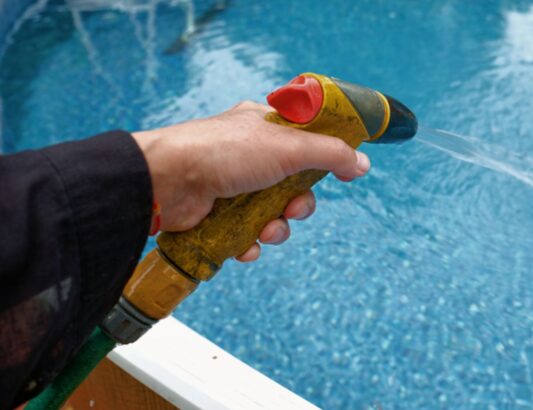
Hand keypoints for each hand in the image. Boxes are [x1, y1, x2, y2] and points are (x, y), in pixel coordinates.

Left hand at [132, 101, 369, 261]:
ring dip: (277, 229)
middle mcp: (250, 153)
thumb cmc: (224, 152)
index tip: (344, 174)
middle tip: (292, 210)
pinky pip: (247, 233)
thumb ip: (330, 154)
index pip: (307, 140)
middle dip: (299, 204)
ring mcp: (232, 184)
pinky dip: (250, 243)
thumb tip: (362, 163)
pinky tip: (245, 245)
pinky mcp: (218, 213)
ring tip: (266, 232)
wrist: (166, 182)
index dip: (326, 158)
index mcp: (264, 126)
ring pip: (272, 213)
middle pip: (294, 184)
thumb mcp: (288, 147)